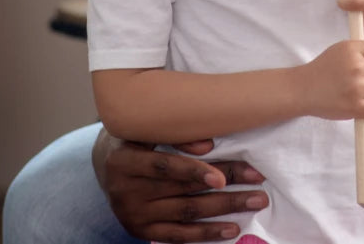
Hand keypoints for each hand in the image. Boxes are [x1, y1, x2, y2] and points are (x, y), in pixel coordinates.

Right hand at [91, 126, 268, 241]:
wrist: (106, 164)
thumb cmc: (135, 139)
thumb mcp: (146, 130)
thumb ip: (173, 134)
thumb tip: (208, 145)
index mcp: (124, 161)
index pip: (163, 167)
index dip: (193, 171)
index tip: (222, 178)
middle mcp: (126, 191)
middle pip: (183, 190)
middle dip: (225, 186)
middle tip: (258, 181)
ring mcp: (134, 215)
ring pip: (187, 213)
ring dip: (224, 209)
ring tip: (254, 201)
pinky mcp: (141, 231)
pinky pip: (178, 236)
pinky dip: (206, 233)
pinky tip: (231, 229)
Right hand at [300, 39, 363, 119]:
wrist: (303, 89)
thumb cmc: (325, 69)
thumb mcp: (344, 50)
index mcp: (352, 49)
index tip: (362, 68)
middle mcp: (355, 66)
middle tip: (356, 83)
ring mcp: (355, 88)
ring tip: (356, 95)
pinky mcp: (354, 107)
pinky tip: (359, 106)